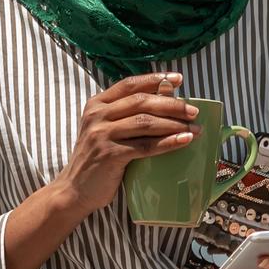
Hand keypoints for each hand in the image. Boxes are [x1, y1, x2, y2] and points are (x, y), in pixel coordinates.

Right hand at [49, 71, 198, 222]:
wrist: (74, 189)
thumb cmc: (96, 159)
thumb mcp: (104, 129)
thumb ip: (124, 115)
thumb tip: (165, 103)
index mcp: (96, 104)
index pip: (129, 84)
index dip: (155, 79)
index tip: (178, 79)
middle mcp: (97, 115)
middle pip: (141, 101)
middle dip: (172, 104)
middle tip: (193, 111)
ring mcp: (102, 134)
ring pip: (146, 122)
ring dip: (174, 124)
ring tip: (194, 128)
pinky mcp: (109, 154)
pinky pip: (145, 146)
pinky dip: (168, 143)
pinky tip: (184, 141)